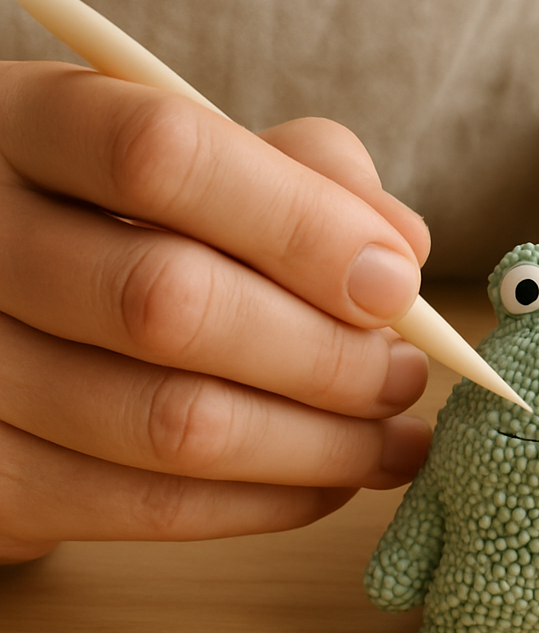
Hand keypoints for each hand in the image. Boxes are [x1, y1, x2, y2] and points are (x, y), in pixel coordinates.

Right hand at [0, 61, 431, 563]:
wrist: (11, 312)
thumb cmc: (137, 221)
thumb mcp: (210, 159)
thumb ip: (307, 174)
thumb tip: (400, 250)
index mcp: (29, 124)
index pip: (162, 154)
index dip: (300, 223)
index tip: (396, 282)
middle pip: (167, 300)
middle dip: (325, 354)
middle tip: (406, 375)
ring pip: (170, 422)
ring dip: (318, 442)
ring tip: (391, 436)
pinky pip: (147, 508)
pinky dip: (268, 502)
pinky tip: (329, 478)